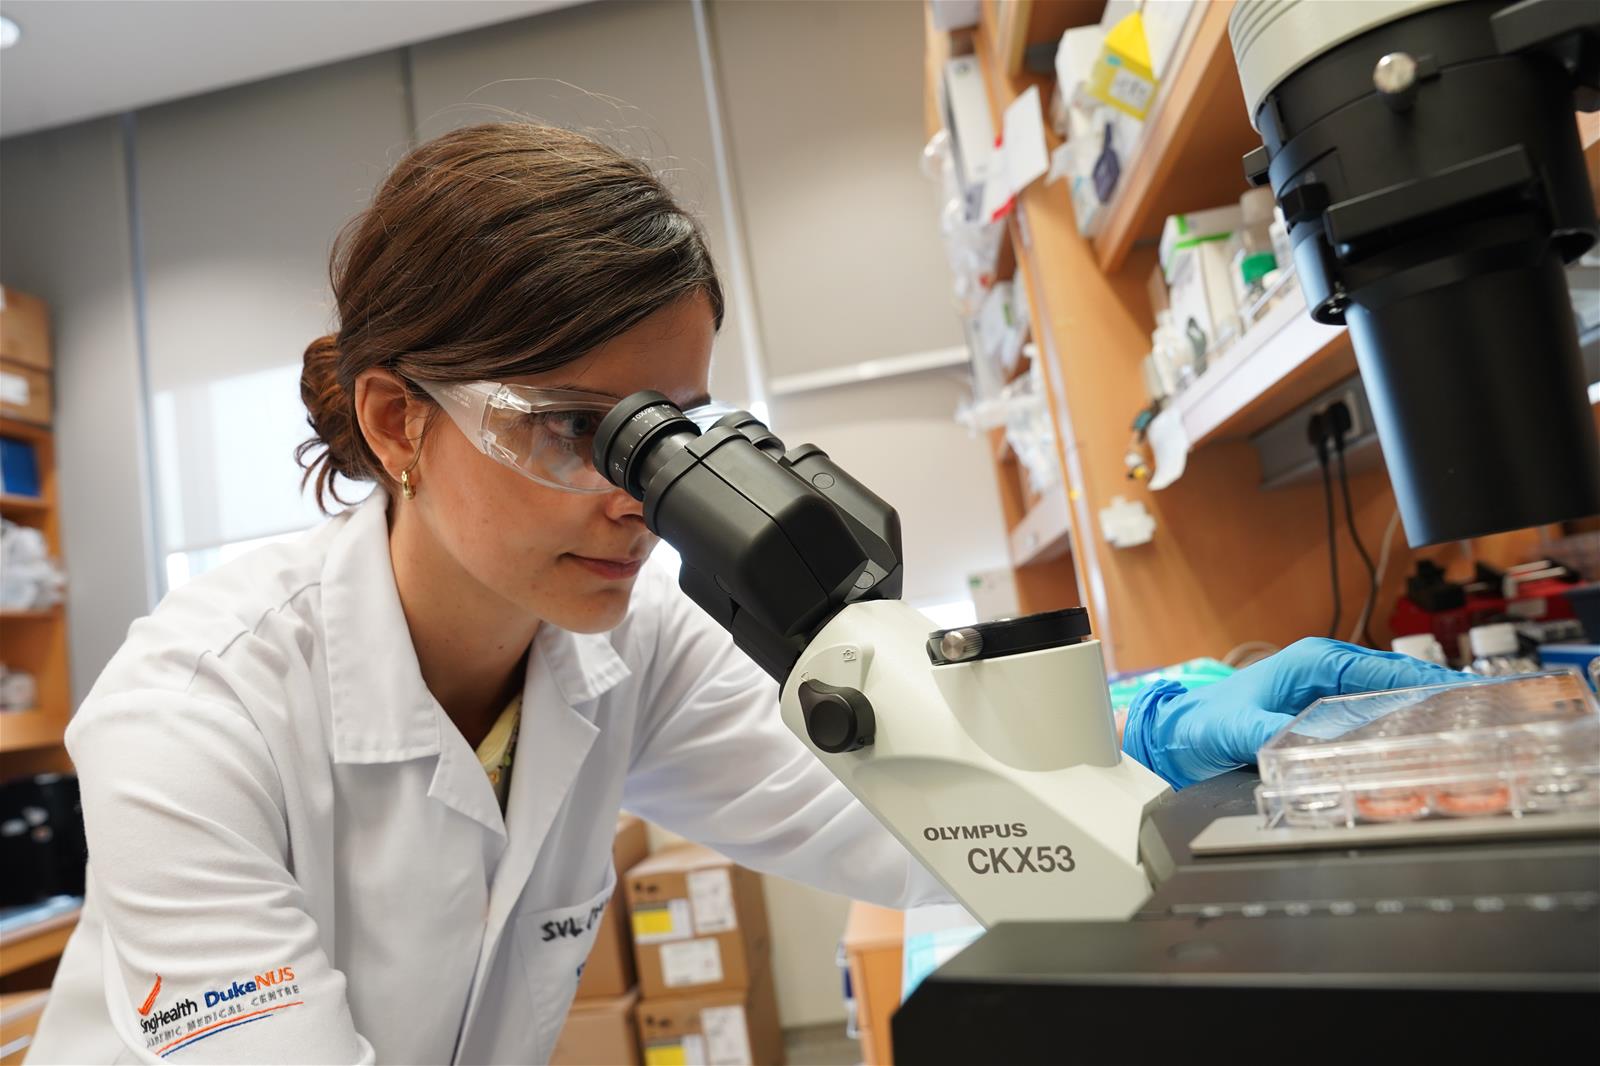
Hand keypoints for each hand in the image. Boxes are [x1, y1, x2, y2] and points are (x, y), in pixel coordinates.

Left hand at [1121, 637, 1466, 788]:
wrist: (1180, 734)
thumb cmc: (1205, 722)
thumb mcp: (1239, 729)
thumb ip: (1275, 733)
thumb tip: (1315, 743)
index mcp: (1312, 661)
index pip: (1382, 666)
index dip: (1425, 678)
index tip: (1463, 691)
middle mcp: (1325, 670)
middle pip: (1396, 678)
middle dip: (1437, 692)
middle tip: (1482, 713)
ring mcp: (1327, 691)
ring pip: (1389, 696)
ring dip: (1423, 708)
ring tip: (1465, 727)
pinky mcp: (1325, 712)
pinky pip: (1373, 714)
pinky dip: (1399, 723)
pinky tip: (1421, 741)